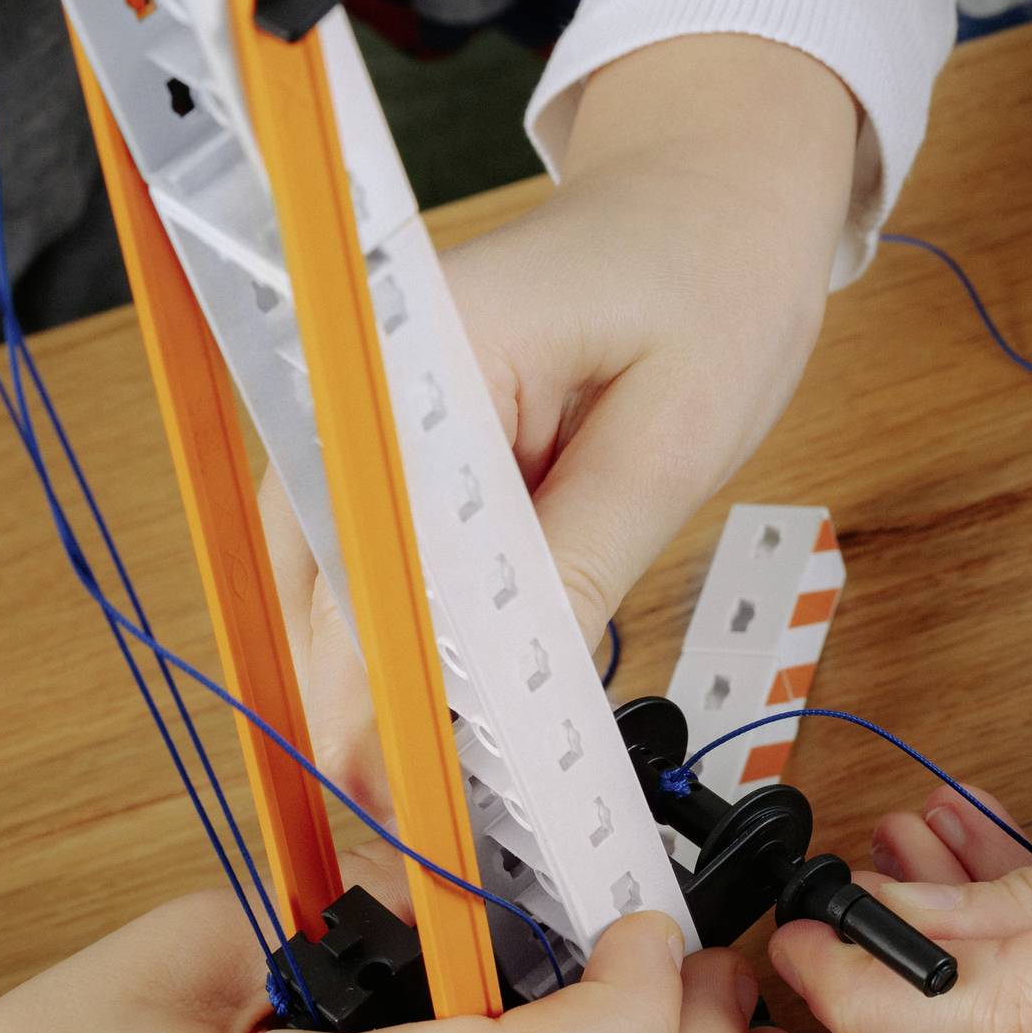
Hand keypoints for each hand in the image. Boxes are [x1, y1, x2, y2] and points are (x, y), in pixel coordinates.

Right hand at [266, 33, 855, 813]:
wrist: (715, 193)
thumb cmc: (711, 277)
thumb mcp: (678, 426)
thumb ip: (588, 551)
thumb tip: (517, 688)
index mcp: (421, 342)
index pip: (364, 542)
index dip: (374, 681)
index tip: (398, 789)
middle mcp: (363, 374)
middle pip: (316, 574)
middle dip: (354, 710)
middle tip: (407, 839)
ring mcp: (369, 410)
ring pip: (328, 584)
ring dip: (367, 692)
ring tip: (419, 810)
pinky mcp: (399, 447)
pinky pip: (374, 563)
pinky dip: (402, 647)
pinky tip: (440, 731)